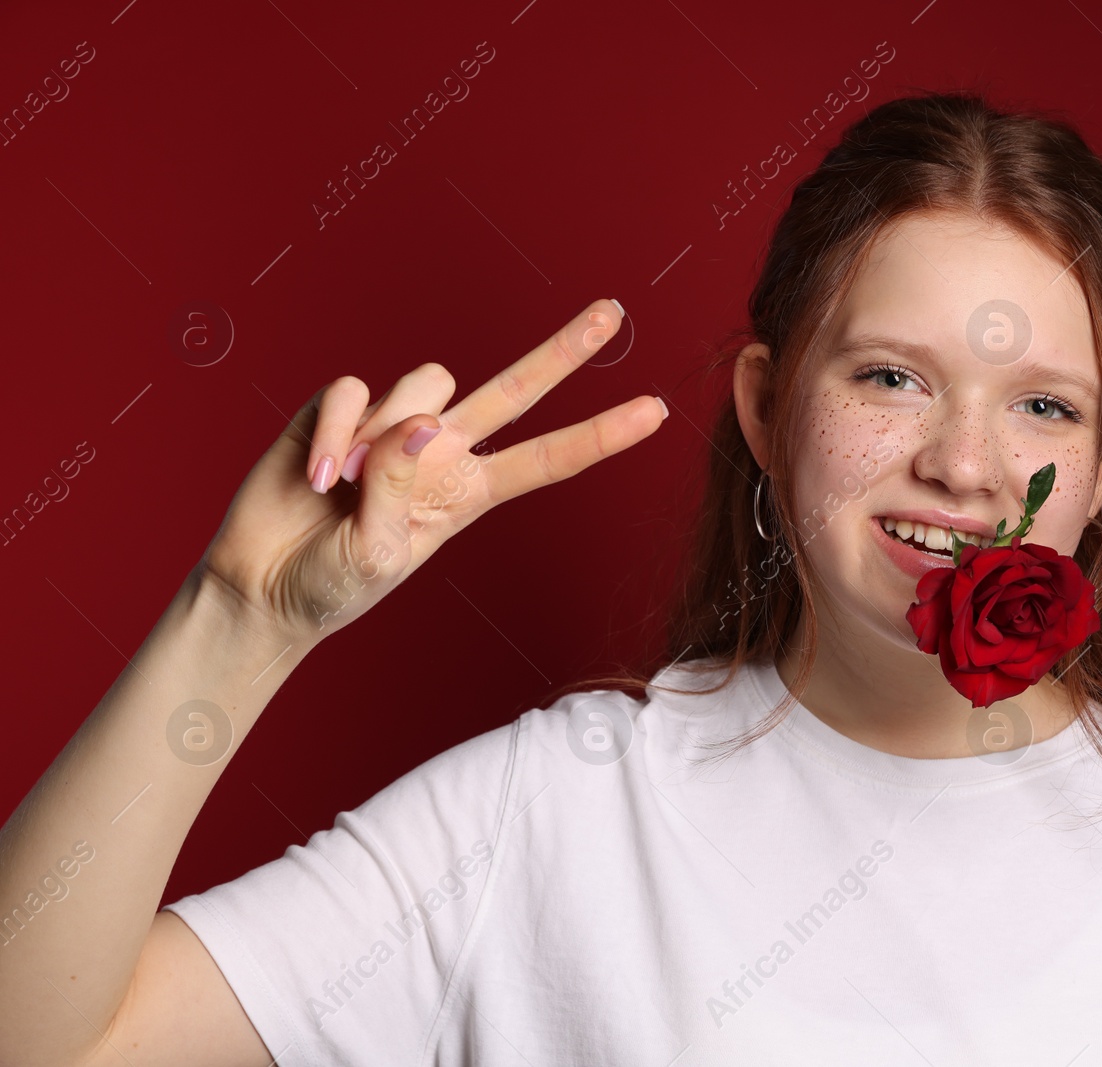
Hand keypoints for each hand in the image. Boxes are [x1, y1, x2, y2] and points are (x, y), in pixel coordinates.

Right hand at [195, 298, 662, 645]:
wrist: (261, 585)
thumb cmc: (331, 584)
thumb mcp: (377, 555)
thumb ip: (401, 487)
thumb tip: (419, 422)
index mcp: (470, 493)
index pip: (548, 458)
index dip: (600, 435)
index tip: (655, 411)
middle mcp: (441, 451)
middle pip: (515, 390)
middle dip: (563, 350)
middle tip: (613, 312)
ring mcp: (392, 424)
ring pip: (425, 384)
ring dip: (387, 430)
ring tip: (343, 486)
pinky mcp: (339, 409)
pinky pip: (353, 390)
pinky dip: (337, 430)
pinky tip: (317, 474)